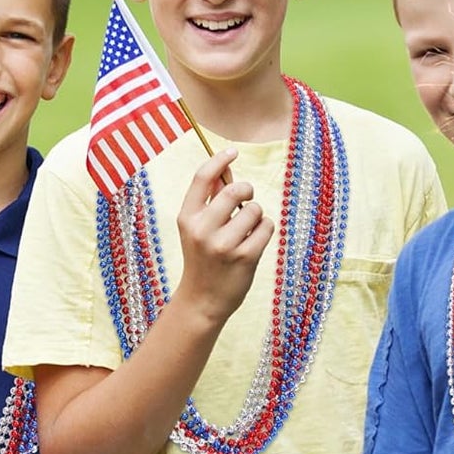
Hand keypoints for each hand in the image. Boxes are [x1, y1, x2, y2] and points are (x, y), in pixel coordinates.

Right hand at [173, 148, 275, 326]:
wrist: (202, 301)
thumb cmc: (202, 259)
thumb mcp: (196, 230)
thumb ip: (210, 201)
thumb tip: (226, 172)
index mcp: (187, 218)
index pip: (202, 177)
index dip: (219, 159)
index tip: (232, 152)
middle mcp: (202, 230)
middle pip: (237, 189)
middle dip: (247, 191)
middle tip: (246, 201)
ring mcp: (223, 245)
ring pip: (255, 209)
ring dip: (256, 216)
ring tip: (246, 232)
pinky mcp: (245, 258)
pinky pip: (266, 227)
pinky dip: (264, 231)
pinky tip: (253, 243)